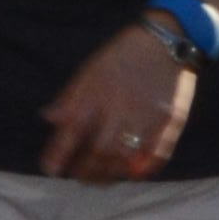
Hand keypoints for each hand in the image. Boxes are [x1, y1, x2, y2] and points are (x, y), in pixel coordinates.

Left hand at [38, 19, 198, 188]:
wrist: (165, 40)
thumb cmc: (121, 55)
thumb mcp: (89, 70)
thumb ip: (69, 97)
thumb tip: (48, 118)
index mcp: (95, 93)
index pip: (71, 130)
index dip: (58, 153)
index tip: (50, 169)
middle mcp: (119, 107)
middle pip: (99, 151)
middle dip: (86, 171)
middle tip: (79, 178)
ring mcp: (147, 116)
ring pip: (126, 158)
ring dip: (111, 174)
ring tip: (102, 179)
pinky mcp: (170, 121)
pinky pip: (157, 154)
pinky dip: (143, 169)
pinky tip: (132, 173)